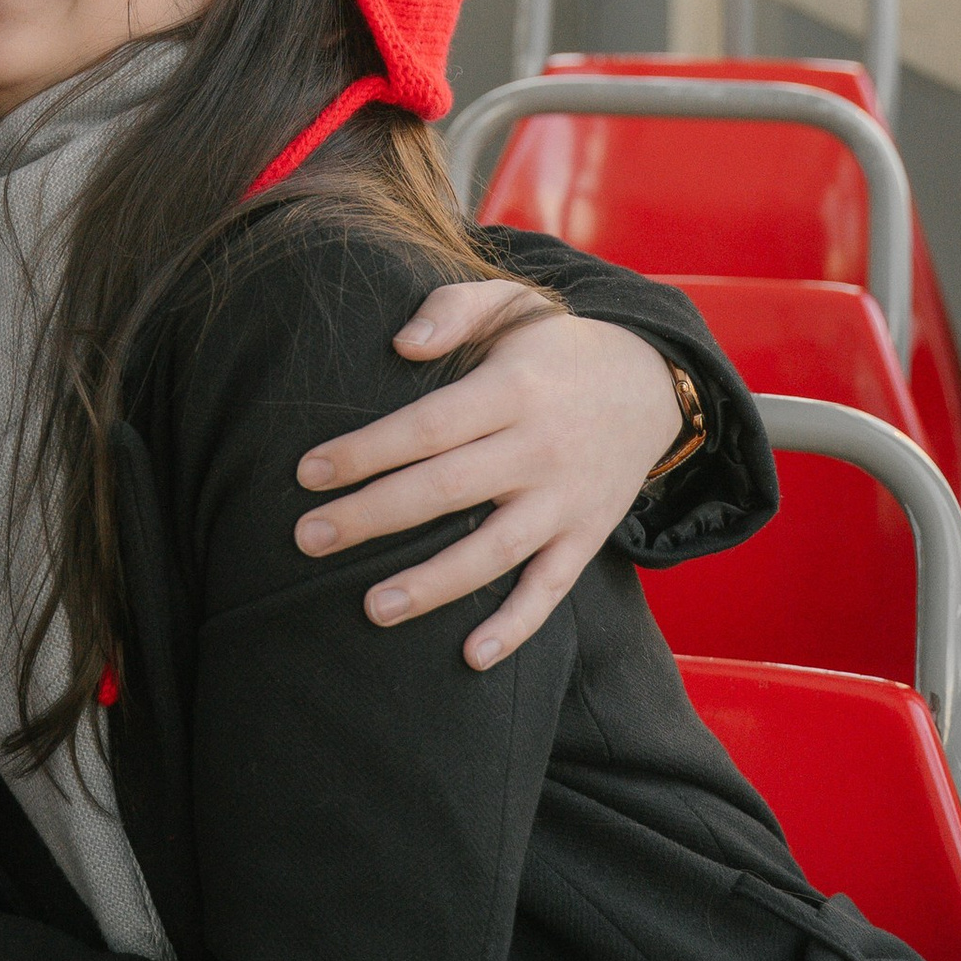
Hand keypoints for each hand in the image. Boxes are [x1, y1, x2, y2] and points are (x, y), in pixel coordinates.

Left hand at [294, 287, 684, 670]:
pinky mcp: (588, 535)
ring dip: (433, 583)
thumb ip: (451, 311)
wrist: (652, 383)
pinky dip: (517, 626)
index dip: (366, 451)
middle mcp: (540, 447)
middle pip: (446, 490)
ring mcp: (566, 498)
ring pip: (495, 550)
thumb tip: (400, 344)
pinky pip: (552, 588)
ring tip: (371, 607)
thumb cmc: (555, 347)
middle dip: (372, 517)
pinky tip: (472, 656)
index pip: (427, 426)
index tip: (308, 472)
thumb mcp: (510, 304)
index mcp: (513, 389)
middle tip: (308, 538)